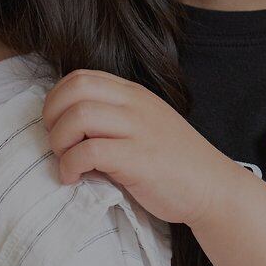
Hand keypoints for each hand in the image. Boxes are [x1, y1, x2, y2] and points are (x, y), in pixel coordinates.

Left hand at [42, 70, 234, 229]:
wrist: (213, 188)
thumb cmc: (175, 164)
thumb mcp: (146, 126)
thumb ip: (114, 118)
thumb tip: (69, 127)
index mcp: (134, 94)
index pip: (81, 77)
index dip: (56, 99)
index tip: (55, 125)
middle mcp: (135, 105)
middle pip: (75, 89)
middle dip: (51, 116)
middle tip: (55, 143)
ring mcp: (138, 130)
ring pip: (78, 116)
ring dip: (59, 141)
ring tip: (64, 162)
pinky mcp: (138, 159)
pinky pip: (89, 151)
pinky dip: (70, 165)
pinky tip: (73, 178)